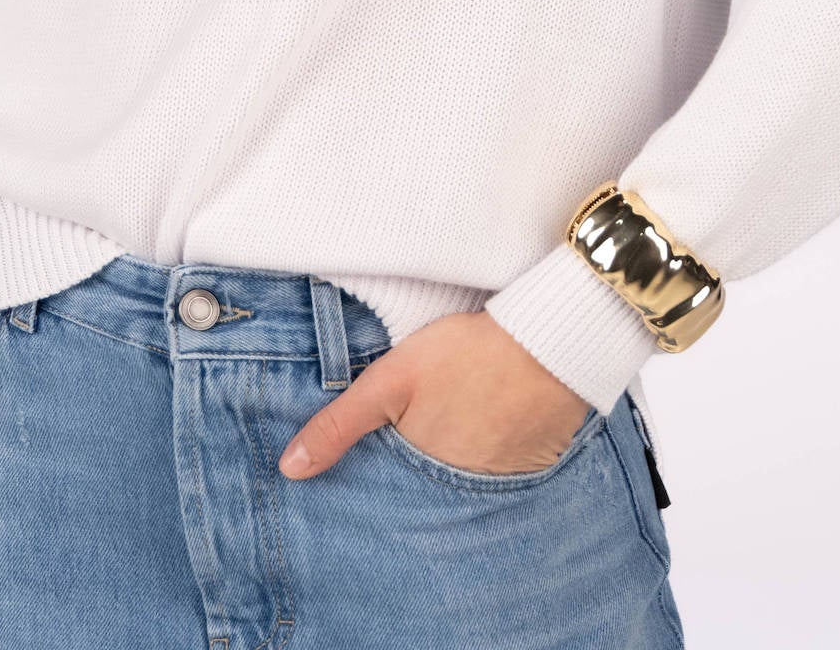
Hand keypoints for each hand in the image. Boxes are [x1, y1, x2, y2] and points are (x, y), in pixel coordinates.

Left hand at [276, 310, 591, 477]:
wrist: (549, 342)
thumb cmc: (465, 354)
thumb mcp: (391, 380)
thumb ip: (340, 425)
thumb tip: (290, 470)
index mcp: (423, 476)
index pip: (386, 496)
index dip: (372, 483)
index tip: (358, 477)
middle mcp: (461, 494)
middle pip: (423, 492)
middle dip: (408, 478)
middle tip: (409, 439)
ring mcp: (500, 484)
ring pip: (459, 484)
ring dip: (448, 466)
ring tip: (446, 429)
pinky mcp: (531, 468)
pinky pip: (497, 474)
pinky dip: (484, 456)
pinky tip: (481, 425)